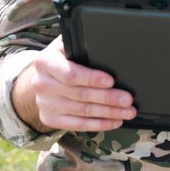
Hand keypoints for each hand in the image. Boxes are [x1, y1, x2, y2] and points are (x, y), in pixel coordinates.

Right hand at [12, 36, 135, 131]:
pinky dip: (99, 124)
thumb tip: (111, 47)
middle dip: (107, 98)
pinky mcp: (49, 118)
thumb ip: (85, 45)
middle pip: (79, 94)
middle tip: (127, 99)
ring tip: (127, 112)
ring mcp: (44, 103)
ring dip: (108, 113)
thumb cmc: (63, 58)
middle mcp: (41, 83)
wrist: (42, 76)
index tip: (111, 81)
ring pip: (81, 111)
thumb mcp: (68, 45)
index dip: (91, 78)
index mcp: (45, 61)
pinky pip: (77, 125)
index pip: (70, 73)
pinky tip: (114, 121)